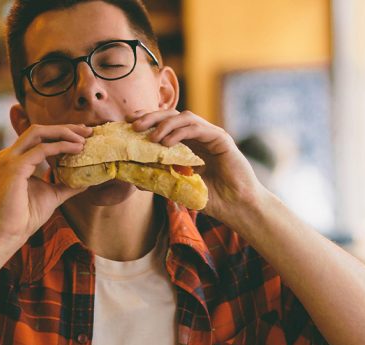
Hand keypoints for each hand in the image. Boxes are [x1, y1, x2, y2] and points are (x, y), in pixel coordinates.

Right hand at [0, 124, 91, 243]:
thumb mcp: (52, 195)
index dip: (61, 133)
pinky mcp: (14, 167)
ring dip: (63, 133)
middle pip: (39, 130)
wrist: (7, 234)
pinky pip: (41, 149)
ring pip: (38, 133)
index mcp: (15, 160)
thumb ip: (66, 185)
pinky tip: (76, 149)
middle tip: (87, 131)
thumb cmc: (25, 217)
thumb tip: (85, 180)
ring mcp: (9, 159)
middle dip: (65, 128)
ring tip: (84, 139)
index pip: (39, 137)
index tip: (83, 135)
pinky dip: (61, 147)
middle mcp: (10, 155)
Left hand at [128, 110, 265, 223]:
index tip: (128, 123)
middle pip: (172, 116)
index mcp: (188, 144)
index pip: (165, 125)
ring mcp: (210, 135)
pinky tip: (166, 142)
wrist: (235, 207)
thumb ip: (161, 180)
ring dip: (164, 124)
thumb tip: (135, 180)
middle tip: (134, 124)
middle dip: (151, 117)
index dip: (147, 121)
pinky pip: (197, 128)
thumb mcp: (178, 188)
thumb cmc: (211, 199)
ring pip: (184, 117)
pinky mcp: (220, 138)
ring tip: (151, 137)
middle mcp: (198, 136)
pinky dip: (180, 132)